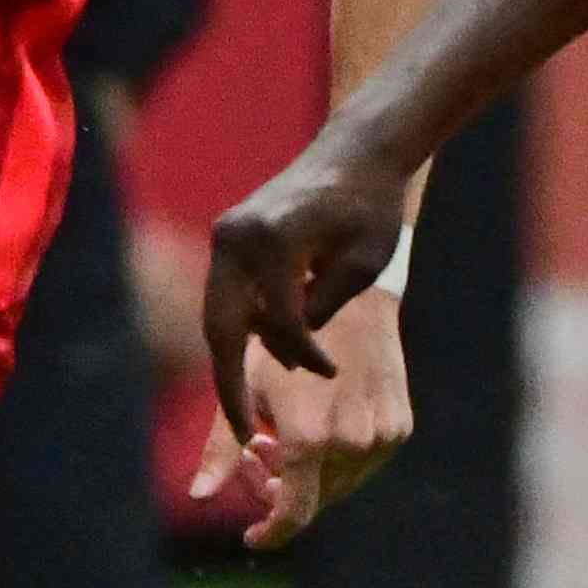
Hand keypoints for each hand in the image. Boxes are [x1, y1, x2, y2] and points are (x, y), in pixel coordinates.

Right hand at [198, 150, 413, 502]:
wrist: (355, 154)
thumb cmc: (370, 208)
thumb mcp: (363, 263)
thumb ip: (325, 307)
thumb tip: (292, 351)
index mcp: (275, 240)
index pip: (281, 320)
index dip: (305, 354)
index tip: (330, 371)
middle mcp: (237, 237)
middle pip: (222, 327)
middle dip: (230, 384)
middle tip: (245, 432)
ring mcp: (226, 236)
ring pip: (218, 316)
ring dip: (236, 357)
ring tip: (253, 404)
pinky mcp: (228, 239)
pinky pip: (227, 297)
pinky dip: (244, 328)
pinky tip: (268, 356)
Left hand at [202, 278, 409, 552]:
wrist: (347, 299)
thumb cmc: (281, 339)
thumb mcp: (243, 388)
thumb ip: (221, 449)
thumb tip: (198, 496)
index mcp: (307, 439)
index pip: (293, 514)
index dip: (271, 532)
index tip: (251, 536)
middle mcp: (351, 444)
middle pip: (314, 500)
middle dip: (280, 491)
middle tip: (254, 456)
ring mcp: (380, 437)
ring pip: (340, 484)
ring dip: (309, 474)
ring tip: (281, 436)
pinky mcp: (398, 426)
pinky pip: (364, 462)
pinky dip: (337, 458)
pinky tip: (318, 426)